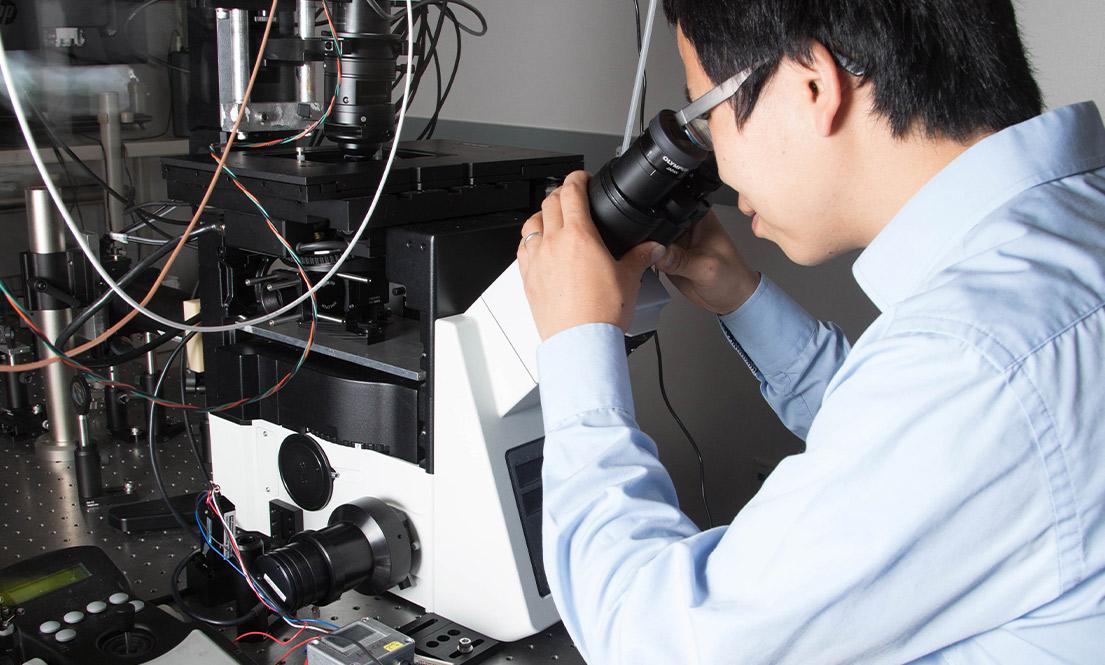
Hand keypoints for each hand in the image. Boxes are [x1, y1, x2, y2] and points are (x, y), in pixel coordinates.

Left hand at [517, 171, 664, 340]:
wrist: (581, 341)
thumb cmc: (602, 313)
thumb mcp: (629, 278)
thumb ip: (641, 256)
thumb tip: (653, 248)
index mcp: (579, 236)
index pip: (572, 192)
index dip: (577, 178)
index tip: (582, 178)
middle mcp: (553, 243)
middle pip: (550, 203)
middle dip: (561, 194)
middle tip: (571, 197)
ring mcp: (537, 260)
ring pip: (531, 223)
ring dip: (542, 215)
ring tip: (552, 218)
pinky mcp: (528, 278)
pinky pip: (523, 249)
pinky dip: (530, 240)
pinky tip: (539, 247)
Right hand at [656, 211, 759, 315]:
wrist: (729, 300)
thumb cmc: (731, 278)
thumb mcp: (706, 268)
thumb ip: (680, 259)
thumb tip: (656, 251)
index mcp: (699, 217)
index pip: (670, 209)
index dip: (656, 218)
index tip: (651, 237)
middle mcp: (685, 226)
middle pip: (656, 222)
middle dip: (650, 237)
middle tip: (650, 252)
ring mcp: (676, 242)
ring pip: (650, 239)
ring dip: (647, 250)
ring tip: (655, 262)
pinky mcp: (667, 256)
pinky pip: (650, 254)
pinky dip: (647, 260)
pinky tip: (651, 266)